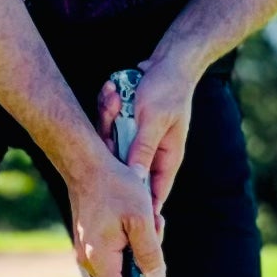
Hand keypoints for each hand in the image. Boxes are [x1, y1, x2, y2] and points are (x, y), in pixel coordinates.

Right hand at [63, 127, 163, 276]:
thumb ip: (150, 252)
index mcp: (102, 258)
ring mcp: (87, 253)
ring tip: (147, 215)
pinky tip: (137, 219)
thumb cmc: (116, 187)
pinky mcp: (90, 244)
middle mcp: (90, 261)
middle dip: (144, 269)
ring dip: (139, 252)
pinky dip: (129, 246)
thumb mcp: (143, 218)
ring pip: (120, 270)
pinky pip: (114, 258)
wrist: (86, 164)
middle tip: (154, 227)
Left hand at [98, 54, 195, 207]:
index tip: (122, 214)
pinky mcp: (128, 126)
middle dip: (111, 148)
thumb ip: (143, 149)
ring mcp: (139, 139)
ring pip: (114, 146)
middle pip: (125, 168)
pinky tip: (111, 91)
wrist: (168, 61)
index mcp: (167, 158)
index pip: (155, 193)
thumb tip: (134, 180)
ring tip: (113, 97)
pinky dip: (108, 110)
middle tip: (109, 121)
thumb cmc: (167, 89)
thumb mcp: (154, 120)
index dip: (141, 207)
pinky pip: (110, 127)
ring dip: (108, 121)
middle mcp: (153, 152)